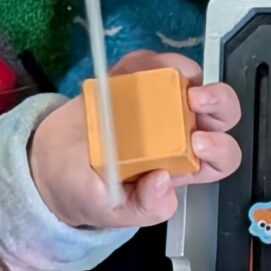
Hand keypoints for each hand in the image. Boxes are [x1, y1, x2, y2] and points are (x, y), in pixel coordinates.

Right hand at [29, 53, 242, 231]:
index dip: (220, 149)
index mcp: (183, 165)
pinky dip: (150, 60)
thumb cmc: (89, 190)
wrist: (49, 164)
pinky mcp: (134, 81)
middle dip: (220, 102)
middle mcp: (179, 132)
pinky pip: (152, 63)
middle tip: (196, 100)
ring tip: (168, 78)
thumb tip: (163, 184)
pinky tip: (135, 70)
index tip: (197, 143)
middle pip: (220, 113)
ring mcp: (159, 102)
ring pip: (191, 80)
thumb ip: (143, 207)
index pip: (221, 158)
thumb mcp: (113, 210)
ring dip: (187, 73)